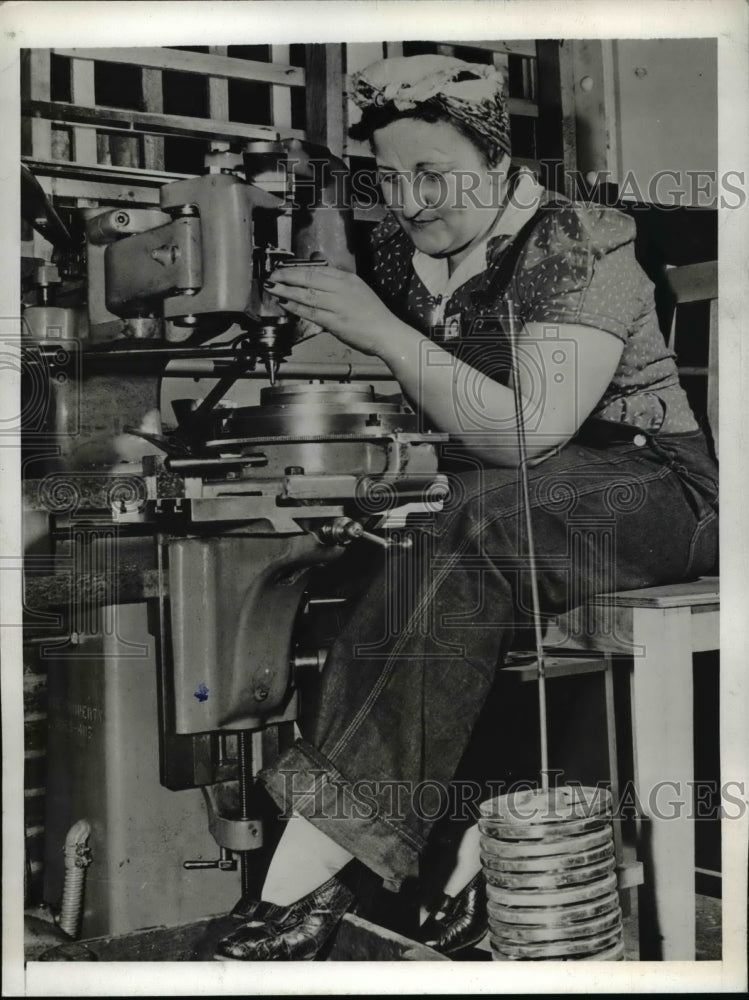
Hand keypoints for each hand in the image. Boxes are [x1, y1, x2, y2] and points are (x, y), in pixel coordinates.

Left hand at [264, 266, 397, 355]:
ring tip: (273, 289)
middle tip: (272, 277)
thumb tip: (317, 279)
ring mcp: (337, 305)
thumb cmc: (372, 314)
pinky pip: (310, 312)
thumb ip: (337, 284)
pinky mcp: (335, 322)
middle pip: (308, 278)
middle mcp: (341, 288)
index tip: (283, 270)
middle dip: (286, 277)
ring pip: (306, 294)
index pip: (316, 269)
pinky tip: (285, 304)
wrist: (386, 332)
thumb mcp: (357, 289)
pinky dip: (296, 307)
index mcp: (347, 279)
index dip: (296, 269)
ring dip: (286, 291)